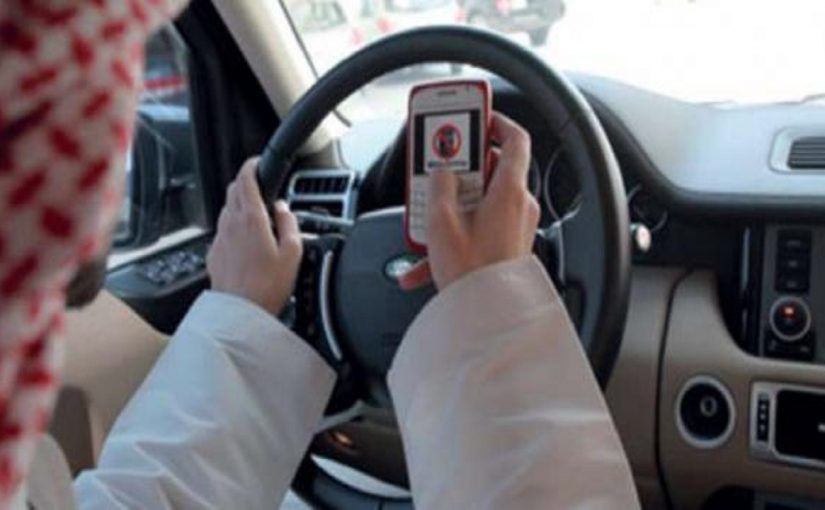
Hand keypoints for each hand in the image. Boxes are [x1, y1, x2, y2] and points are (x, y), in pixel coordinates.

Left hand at [207, 158, 302, 315]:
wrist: (240, 312)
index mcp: (252, 218)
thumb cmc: (267, 286)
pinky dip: (235, 226)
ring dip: (240, 205)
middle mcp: (231, 224)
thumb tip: (284, 208)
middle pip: (234, 190)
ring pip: (227, 209)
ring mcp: (220, 238)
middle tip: (261, 186)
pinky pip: (224, 230)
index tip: (259, 162)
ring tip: (258, 215)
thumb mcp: (293, 252)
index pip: (246, 178)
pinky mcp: (215, 253)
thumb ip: (289, 223)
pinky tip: (247, 241)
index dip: (252, 165)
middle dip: (246, 183)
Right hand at [400, 112, 539, 290]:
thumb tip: (442, 172)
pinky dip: (455, 233)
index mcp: (509, 192)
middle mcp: (518, 204)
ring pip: (481, 199)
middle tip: (439, 166)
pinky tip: (425, 257)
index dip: (497, 122)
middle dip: (462, 167)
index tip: (477, 115)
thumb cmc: (474, 274)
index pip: (516, 139)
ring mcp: (514, 224)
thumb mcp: (444, 223)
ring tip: (428, 217)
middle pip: (491, 168)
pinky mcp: (506, 242)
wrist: (487, 315)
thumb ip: (441, 187)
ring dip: (453, 204)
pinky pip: (479, 225)